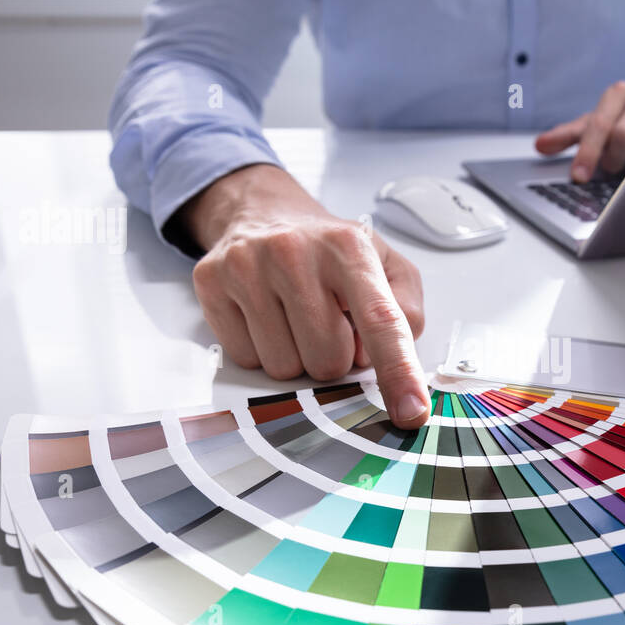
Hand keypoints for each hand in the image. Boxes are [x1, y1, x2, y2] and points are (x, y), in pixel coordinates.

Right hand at [175, 164, 429, 427]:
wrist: (265, 212)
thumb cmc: (330, 251)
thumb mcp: (385, 265)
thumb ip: (406, 312)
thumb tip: (387, 361)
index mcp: (349, 247)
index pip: (380, 320)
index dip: (398, 371)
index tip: (412, 413)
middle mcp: (295, 252)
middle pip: (328, 361)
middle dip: (334, 357)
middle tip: (327, 322)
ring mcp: (248, 266)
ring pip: (285, 368)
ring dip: (297, 357)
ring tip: (295, 317)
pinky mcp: (212, 283)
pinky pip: (247, 360)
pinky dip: (262, 351)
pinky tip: (266, 316)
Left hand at [534, 81, 624, 181]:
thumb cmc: (623, 120)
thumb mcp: (594, 124)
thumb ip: (567, 135)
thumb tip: (540, 145)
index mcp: (617, 95)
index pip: (598, 125)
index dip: (587, 153)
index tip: (579, 176)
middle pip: (624, 135)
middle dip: (613, 159)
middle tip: (610, 168)